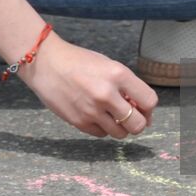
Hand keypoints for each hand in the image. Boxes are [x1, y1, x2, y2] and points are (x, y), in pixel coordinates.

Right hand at [18, 33, 158, 138]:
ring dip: (120, 127)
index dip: (149, 107)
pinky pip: (101, 134)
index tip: (143, 107)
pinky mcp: (79, 122)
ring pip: (120, 134)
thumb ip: (125, 85)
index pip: (149, 101)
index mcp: (118, 74)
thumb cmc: (79, 61)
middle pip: (138, 124)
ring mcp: (92, 110)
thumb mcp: (108, 65)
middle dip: (138, 122)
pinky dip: (103, 128)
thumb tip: (140, 109)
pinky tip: (96, 116)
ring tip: (112, 116)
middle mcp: (107, 94)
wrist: (45, 63)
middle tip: (131, 116)